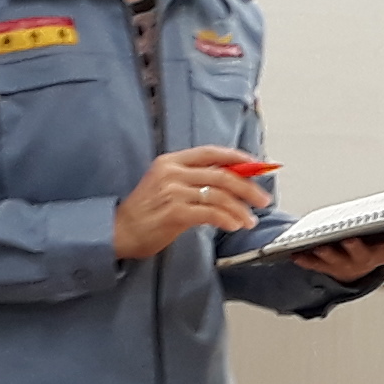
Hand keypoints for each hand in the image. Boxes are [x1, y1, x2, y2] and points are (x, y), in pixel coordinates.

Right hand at [113, 147, 271, 263]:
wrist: (120, 230)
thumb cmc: (147, 211)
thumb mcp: (168, 184)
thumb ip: (195, 179)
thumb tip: (231, 181)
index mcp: (171, 161)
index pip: (212, 152)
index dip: (238, 158)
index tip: (257, 165)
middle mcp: (173, 172)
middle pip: (222, 174)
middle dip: (248, 188)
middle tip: (263, 199)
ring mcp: (173, 191)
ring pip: (220, 195)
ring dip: (241, 209)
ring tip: (250, 220)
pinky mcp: (175, 212)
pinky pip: (211, 213)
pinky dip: (228, 219)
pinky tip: (234, 225)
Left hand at [293, 224, 383, 284]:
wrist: (354, 274)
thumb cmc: (370, 251)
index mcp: (381, 253)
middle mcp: (363, 260)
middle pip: (360, 253)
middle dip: (354, 247)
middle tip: (349, 239)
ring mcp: (343, 265)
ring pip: (335, 261)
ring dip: (326, 254)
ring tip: (318, 247)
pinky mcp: (326, 267)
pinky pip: (314, 264)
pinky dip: (305, 260)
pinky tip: (296, 255)